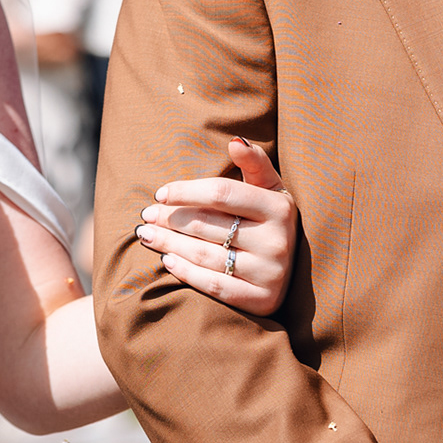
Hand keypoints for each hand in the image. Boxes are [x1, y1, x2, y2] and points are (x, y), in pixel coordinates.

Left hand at [135, 136, 294, 315]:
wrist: (295, 270)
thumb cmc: (269, 219)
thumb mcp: (269, 188)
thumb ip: (253, 162)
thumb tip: (235, 141)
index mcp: (279, 207)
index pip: (221, 194)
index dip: (186, 192)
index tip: (160, 193)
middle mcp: (278, 241)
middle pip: (208, 225)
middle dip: (170, 218)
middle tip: (146, 216)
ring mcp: (271, 273)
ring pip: (206, 255)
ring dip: (169, 243)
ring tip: (146, 235)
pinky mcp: (262, 301)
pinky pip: (214, 285)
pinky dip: (186, 272)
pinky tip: (166, 260)